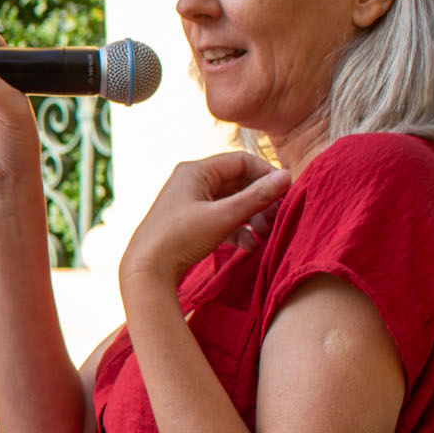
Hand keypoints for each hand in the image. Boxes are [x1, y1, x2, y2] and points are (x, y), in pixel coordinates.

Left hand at [121, 152, 288, 293]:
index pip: (242, 161)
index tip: (285, 193)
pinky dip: (237, 229)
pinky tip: (249, 246)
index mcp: (196, 171)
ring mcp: (190, 202)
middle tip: (276, 219)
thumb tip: (287, 176)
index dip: (266, 175)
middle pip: (238, 182)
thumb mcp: (224, 216)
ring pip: (231, 202)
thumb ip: (257, 196)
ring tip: (264, 234)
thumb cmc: (180, 238)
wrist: (146, 271)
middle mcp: (191, 181)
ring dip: (251, 217)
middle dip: (260, 201)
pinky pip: (221, 219)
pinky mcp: (189, 222)